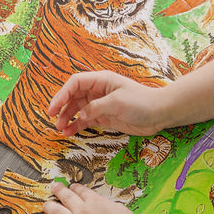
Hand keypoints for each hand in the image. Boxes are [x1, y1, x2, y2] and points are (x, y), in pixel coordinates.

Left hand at [42, 182, 146, 213]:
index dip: (75, 189)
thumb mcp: (119, 210)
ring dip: (49, 206)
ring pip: (55, 212)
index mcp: (96, 202)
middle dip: (58, 190)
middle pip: (65, 196)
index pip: (80, 191)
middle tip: (54, 188)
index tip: (72, 188)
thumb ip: (105, 207)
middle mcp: (82, 212)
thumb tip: (99, 207)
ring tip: (45, 206)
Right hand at [47, 71, 166, 136]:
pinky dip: (76, 126)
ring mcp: (100, 104)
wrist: (160, 114)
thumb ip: (96, 108)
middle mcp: (98, 91)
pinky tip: (69, 132)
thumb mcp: (117, 102)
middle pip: (73, 96)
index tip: (53, 108)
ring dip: (67, 118)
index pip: (74, 83)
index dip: (61, 94)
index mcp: (101, 80)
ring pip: (77, 109)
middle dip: (62, 108)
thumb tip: (80, 115)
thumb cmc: (141, 102)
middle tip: (54, 120)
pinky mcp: (104, 116)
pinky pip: (85, 120)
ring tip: (61, 129)